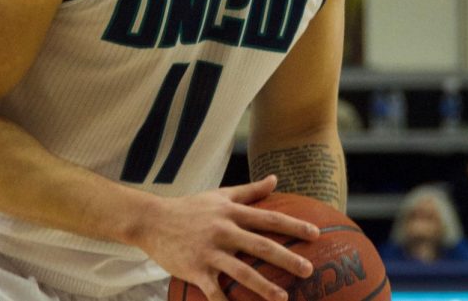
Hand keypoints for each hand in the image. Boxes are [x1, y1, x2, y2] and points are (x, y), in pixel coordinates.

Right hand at [136, 176, 318, 300]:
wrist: (152, 220)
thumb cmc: (190, 207)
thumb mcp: (220, 195)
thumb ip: (250, 190)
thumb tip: (275, 179)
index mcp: (231, 213)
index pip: (268, 219)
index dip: (293, 225)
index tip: (315, 234)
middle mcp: (223, 230)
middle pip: (261, 245)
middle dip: (287, 258)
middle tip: (309, 270)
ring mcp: (209, 251)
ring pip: (241, 271)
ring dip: (263, 286)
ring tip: (284, 298)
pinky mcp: (195, 270)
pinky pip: (214, 292)